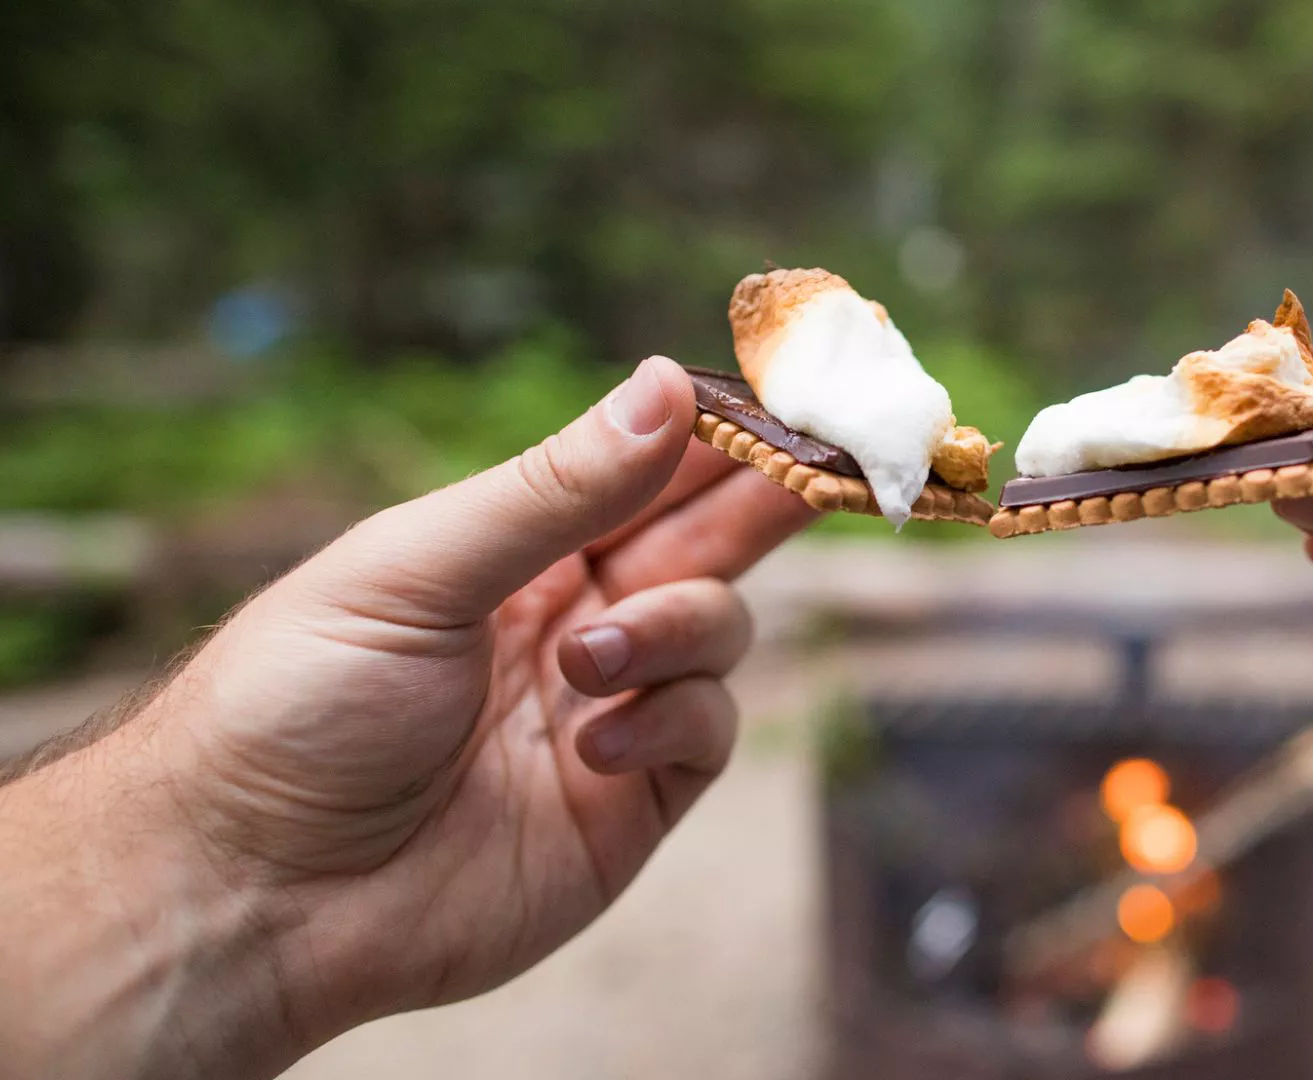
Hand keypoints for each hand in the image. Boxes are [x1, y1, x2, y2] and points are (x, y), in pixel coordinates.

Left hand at [0, 357, 815, 1078]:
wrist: (255, 893)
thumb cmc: (296, 705)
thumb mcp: (416, 570)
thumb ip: (556, 489)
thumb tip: (667, 384)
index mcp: (514, 546)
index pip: (642, 466)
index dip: (714, 428)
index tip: (788, 387)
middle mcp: (574, 615)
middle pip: (706, 536)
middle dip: (766, 495)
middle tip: (830, 459)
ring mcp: (608, 706)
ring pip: (718, 628)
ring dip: (675, 628)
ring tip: (587, 661)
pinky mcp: (631, 799)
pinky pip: (706, 730)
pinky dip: (669, 719)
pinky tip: (592, 745)